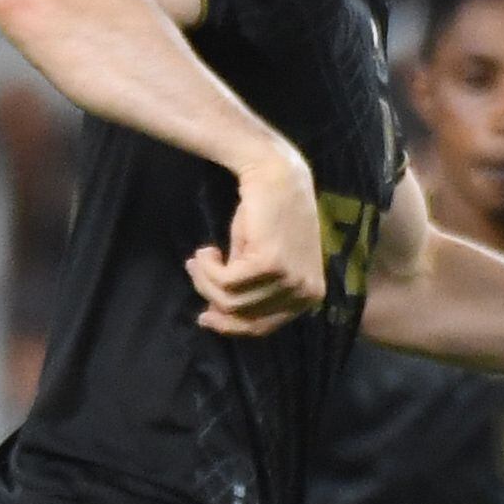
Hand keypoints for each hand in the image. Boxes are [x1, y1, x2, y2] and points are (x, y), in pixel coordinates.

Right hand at [186, 159, 327, 337]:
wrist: (276, 176)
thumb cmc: (268, 215)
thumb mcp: (262, 262)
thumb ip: (249, 291)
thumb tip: (214, 316)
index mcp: (309, 296)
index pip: (263, 327)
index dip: (230, 325)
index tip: (204, 316)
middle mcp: (305, 292)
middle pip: (244, 316)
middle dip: (212, 297)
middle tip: (194, 272)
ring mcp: (290, 279)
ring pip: (230, 300)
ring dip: (206, 280)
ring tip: (199, 258)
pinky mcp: (270, 264)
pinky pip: (225, 281)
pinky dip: (207, 268)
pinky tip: (206, 250)